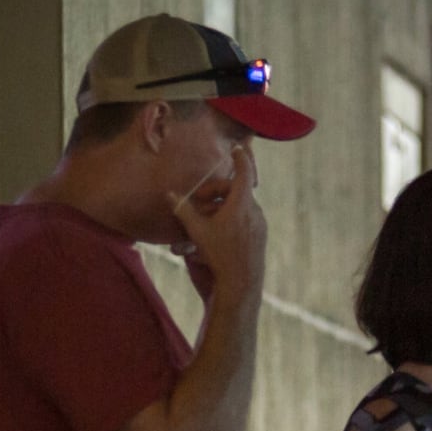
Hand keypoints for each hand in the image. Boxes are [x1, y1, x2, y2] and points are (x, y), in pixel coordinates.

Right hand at [171, 144, 266, 288]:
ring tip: (205, 218)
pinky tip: (218, 230)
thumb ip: (184, 210)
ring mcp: (260, 223)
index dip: (240, 158)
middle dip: (216, 191)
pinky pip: (246, 217)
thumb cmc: (219, 254)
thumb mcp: (197, 230)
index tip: (236, 148)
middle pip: (236, 190)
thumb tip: (170, 194)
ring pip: (240, 205)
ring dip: (222, 206)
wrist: (241, 282)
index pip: (243, 173)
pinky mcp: (261, 234)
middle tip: (199, 200)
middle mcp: (254, 211)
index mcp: (241, 204)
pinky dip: (232, 217)